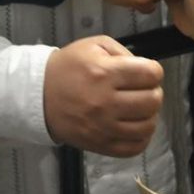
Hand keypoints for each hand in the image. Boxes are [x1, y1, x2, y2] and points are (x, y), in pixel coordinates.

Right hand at [44, 35, 163, 156]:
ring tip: (139, 108)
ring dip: (149, 115)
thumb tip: (144, 69)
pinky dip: (142, 137)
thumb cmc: (69, 67)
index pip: (151, 74)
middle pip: (153, 101)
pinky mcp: (100, 145)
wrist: (39, 95)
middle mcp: (106, 102)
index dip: (154, 71)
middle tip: (144, 89)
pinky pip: (134, 147)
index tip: (146, 72)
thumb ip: (123, 52)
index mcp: (105, 73)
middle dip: (154, 92)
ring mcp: (103, 127)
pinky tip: (135, 125)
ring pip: (148, 126)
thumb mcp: (94, 45)